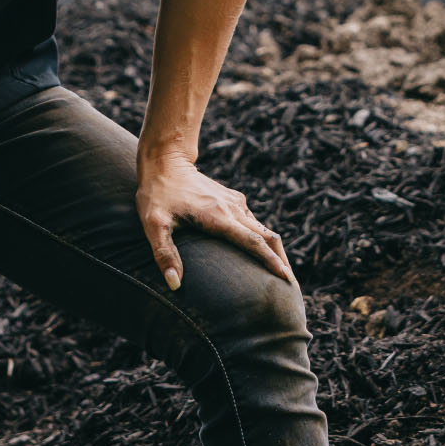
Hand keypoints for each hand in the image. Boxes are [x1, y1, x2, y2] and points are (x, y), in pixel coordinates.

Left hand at [135, 151, 294, 291]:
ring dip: (273, 249)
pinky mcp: (231, 198)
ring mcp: (233, 202)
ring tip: (281, 272)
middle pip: (267, 236)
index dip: (270, 262)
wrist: (165, 160)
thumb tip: (174, 285)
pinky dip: (263, 238)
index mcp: (218, 217)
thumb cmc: (156, 194)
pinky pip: (253, 221)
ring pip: (263, 228)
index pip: (253, 242)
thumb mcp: (153, 224)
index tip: (286, 278)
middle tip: (291, 285)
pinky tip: (261, 251)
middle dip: (280, 260)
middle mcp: (232, 208)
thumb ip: (164, 254)